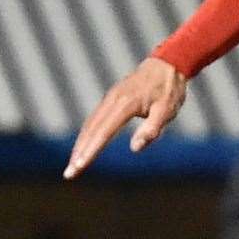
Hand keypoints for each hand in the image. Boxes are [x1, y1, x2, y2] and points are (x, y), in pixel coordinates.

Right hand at [65, 56, 186, 178]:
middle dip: (79, 153)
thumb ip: (152, 129)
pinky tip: (82, 147)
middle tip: (69, 174)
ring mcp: (109, 99)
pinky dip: (85, 135)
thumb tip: (134, 149)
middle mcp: (112, 100)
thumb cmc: (169, 90)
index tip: (79, 166)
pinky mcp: (110, 99)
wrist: (167, 64)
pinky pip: (93, 119)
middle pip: (91, 130)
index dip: (90, 150)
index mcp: (126, 104)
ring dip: (79, 146)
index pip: (103, 132)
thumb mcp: (167, 110)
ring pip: (89, 125)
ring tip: (72, 165)